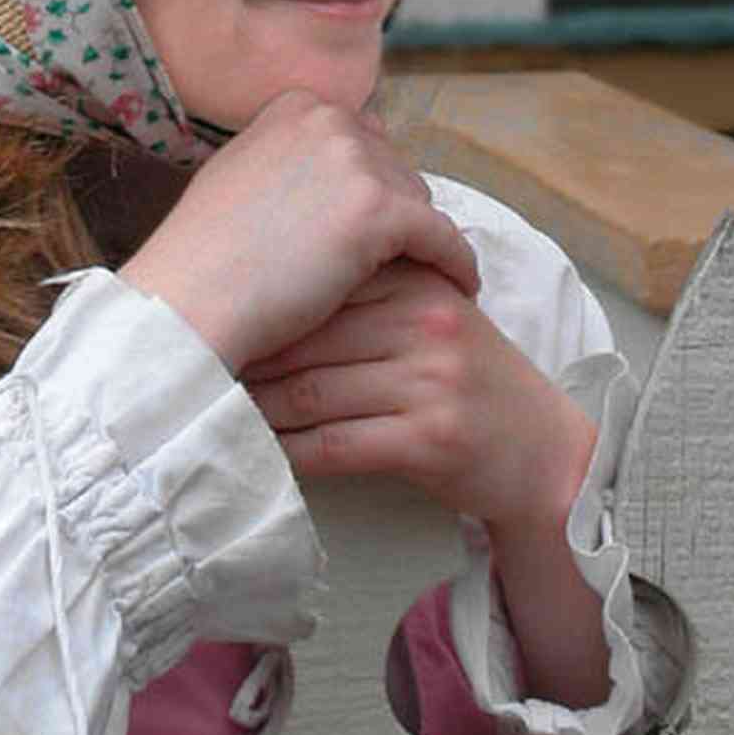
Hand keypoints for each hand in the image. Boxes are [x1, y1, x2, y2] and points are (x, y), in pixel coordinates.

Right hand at [119, 89, 477, 373]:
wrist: (188, 302)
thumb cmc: (201, 256)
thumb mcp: (239, 177)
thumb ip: (288, 160)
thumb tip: (333, 169)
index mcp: (296, 105)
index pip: (363, 140)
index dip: (369, 186)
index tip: (374, 224)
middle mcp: (329, 119)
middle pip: (395, 168)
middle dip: (394, 212)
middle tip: (395, 261)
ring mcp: (356, 162)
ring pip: (419, 203)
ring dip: (419, 240)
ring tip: (425, 276)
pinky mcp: (381, 212)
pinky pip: (441, 238)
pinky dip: (456, 262)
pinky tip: (463, 287)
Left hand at [245, 261, 611, 708]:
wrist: (543, 451)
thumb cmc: (468, 382)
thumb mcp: (430, 315)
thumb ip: (368, 290)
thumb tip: (268, 281)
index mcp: (419, 282)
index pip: (323, 282)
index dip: (261, 302)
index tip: (208, 314)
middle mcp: (426, 321)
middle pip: (309, 334)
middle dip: (248, 353)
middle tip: (191, 364)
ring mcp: (430, 380)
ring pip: (313, 389)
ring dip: (256, 405)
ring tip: (211, 410)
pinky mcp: (429, 439)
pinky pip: (334, 444)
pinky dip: (288, 450)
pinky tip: (257, 453)